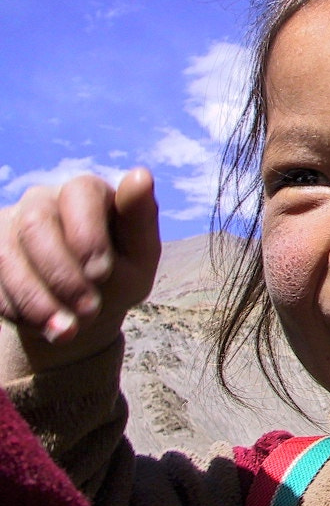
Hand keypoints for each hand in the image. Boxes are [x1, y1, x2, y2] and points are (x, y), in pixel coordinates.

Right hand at [0, 168, 159, 373]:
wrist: (82, 310)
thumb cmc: (119, 273)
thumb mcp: (140, 256)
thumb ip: (140, 220)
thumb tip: (140, 175)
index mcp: (87, 191)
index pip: (80, 192)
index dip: (87, 234)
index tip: (101, 273)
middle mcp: (44, 200)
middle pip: (37, 223)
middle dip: (62, 274)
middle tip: (88, 310)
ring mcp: (11, 225)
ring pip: (7, 255)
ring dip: (37, 298)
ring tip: (67, 331)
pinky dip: (18, 308)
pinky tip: (45, 326)